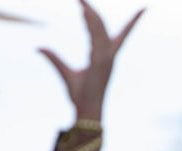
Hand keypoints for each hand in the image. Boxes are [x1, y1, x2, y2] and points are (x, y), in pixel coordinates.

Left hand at [40, 0, 144, 119]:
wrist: (86, 108)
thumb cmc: (80, 95)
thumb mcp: (65, 72)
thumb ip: (53, 58)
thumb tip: (38, 48)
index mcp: (106, 56)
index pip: (123, 34)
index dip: (134, 21)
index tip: (143, 9)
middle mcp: (109, 55)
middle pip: (104, 26)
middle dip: (93, 11)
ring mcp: (106, 57)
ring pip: (99, 28)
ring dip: (90, 14)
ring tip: (80, 1)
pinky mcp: (101, 60)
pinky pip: (96, 36)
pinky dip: (91, 23)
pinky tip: (83, 11)